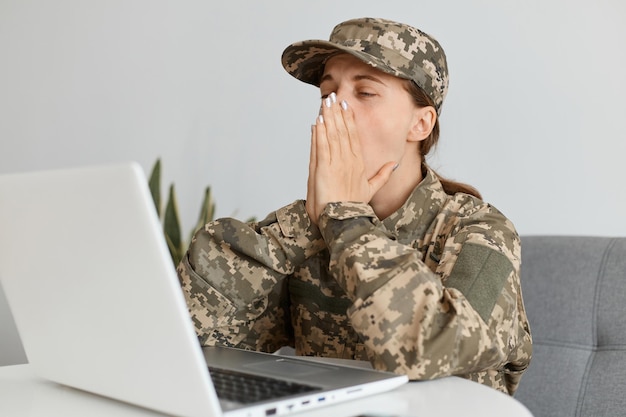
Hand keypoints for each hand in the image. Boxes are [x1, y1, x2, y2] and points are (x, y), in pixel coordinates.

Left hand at [306, 92, 396, 224]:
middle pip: (343, 131)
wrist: (345, 220)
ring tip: (324, 103)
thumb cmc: (354, 206)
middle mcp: (349, 161)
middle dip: (337, 113)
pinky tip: (317, 121)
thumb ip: (383, 175)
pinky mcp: (323, 169)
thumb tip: (395, 164)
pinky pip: (321, 147)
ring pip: (332, 135)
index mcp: (359, 163)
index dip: (349, 119)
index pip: (354, 136)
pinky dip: (319, 133)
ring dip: (328, 118)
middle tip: (333, 96)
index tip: (346, 106)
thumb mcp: (372, 190)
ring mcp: (336, 164)